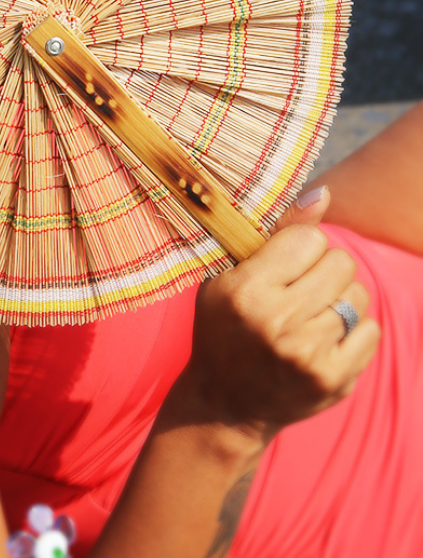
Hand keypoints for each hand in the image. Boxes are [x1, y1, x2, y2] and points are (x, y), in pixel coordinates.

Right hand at [178, 188, 379, 442]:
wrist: (226, 401)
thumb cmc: (225, 326)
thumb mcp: (229, 275)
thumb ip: (279, 233)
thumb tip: (323, 193)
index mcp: (246, 289)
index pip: (309, 239)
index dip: (300, 247)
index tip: (284, 264)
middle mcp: (278, 321)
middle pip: (340, 263)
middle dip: (324, 269)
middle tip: (301, 288)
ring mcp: (308, 353)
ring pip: (357, 295)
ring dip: (339, 299)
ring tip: (311, 314)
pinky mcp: (334, 379)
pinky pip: (370, 330)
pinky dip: (353, 329)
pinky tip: (324, 337)